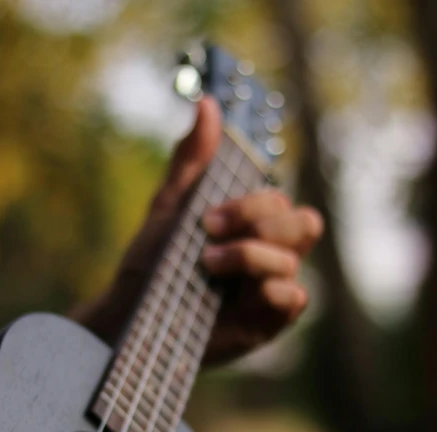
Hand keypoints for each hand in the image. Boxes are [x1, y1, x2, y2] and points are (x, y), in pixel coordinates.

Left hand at [74, 97, 323, 364]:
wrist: (131, 317)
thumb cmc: (150, 266)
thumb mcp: (169, 209)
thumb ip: (192, 162)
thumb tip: (207, 105)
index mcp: (250, 228)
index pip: (278, 202)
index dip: (251, 205)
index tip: (206, 218)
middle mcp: (267, 256)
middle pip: (305, 225)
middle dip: (262, 224)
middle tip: (212, 235)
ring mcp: (269, 290)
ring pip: (293, 261)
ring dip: (250, 257)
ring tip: (207, 267)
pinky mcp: (266, 322)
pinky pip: (294, 299)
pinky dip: (272, 290)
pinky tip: (241, 294)